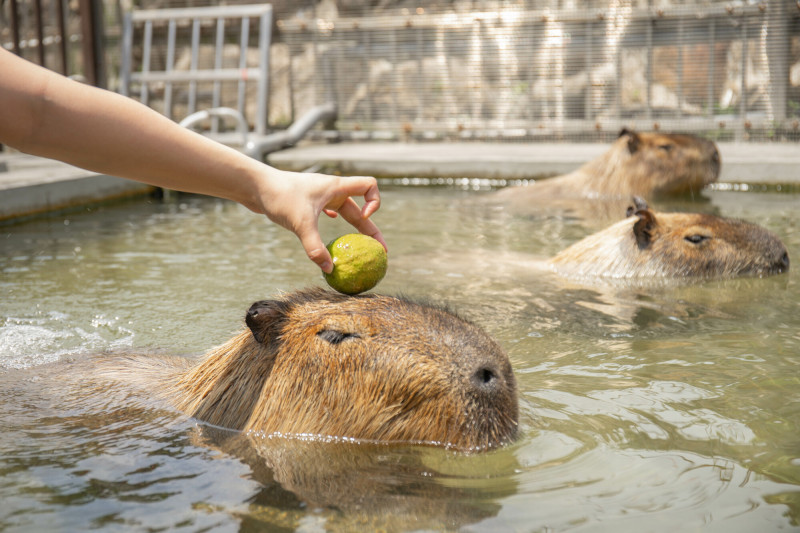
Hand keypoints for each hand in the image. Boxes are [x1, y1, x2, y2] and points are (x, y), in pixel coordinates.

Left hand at [255, 169, 385, 272]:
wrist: (254, 185)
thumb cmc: (279, 197)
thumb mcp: (300, 224)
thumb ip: (315, 247)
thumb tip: (329, 269)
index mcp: (336, 187)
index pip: (369, 186)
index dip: (374, 202)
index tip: (364, 218)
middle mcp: (331, 190)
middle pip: (360, 208)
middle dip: (370, 229)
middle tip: (378, 251)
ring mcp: (320, 196)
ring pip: (344, 212)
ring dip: (353, 226)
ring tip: (358, 246)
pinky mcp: (308, 202)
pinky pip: (329, 212)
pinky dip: (335, 222)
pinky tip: (331, 229)